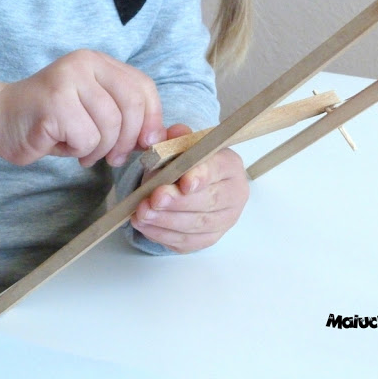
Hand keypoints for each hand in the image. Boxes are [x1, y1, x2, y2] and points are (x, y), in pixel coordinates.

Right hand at [0, 49, 165, 166]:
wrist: (0, 120)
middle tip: (114, 158)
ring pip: (110, 126)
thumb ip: (125, 115)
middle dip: (128, 140)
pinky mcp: (53, 103)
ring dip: (99, 149)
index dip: (152, 119)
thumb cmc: (54, 121)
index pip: (144, 87)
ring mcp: (67, 80)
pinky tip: (62, 144)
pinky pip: (86, 138)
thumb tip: (157, 137)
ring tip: (83, 151)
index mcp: (99, 62)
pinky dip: (79, 151)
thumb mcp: (96, 111)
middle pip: (131, 106)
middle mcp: (84, 64)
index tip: (147, 143)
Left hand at [131, 124, 249, 252]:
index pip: (219, 170)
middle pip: (210, 201)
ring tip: (142, 212)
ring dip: (166, 220)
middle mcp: (234, 195)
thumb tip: (159, 136)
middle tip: (155, 198)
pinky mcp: (208, 239)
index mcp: (230, 165)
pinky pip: (187, 242)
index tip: (184, 183)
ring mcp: (223, 220)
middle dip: (179, 202)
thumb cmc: (186, 163)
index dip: (202, 177)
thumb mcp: (180, 144)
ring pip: (197, 225)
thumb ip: (172, 138)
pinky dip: (163, 235)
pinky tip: (145, 225)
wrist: (189, 183)